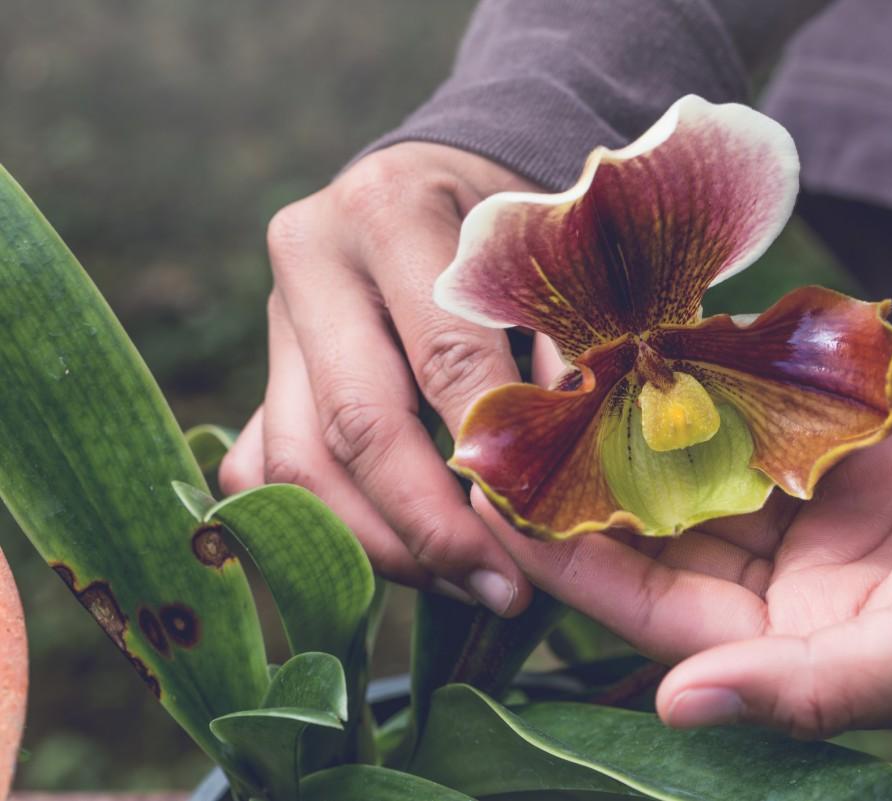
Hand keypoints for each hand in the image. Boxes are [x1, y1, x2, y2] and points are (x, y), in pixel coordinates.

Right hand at [220, 142, 540, 615]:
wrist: (441, 180)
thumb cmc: (515, 220)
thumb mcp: (555, 254)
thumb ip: (567, 338)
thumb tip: (575, 453)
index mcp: (389, 211)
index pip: (443, 359)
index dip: (490, 460)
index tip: (540, 540)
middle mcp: (311, 260)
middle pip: (354, 425)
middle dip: (429, 527)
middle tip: (499, 588)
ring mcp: (276, 319)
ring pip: (297, 464)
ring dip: (382, 543)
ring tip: (465, 582)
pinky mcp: (264, 368)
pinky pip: (267, 471)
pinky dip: (329, 526)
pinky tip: (406, 556)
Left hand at [483, 390, 891, 735]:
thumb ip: (814, 684)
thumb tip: (677, 705)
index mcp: (806, 659)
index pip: (660, 618)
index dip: (577, 565)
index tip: (497, 508)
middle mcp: (796, 602)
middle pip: (664, 546)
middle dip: (588, 489)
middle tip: (509, 424)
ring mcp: (820, 532)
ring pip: (703, 485)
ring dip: (639, 435)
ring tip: (564, 378)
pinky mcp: (848, 471)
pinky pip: (760, 435)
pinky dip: (713, 399)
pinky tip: (659, 355)